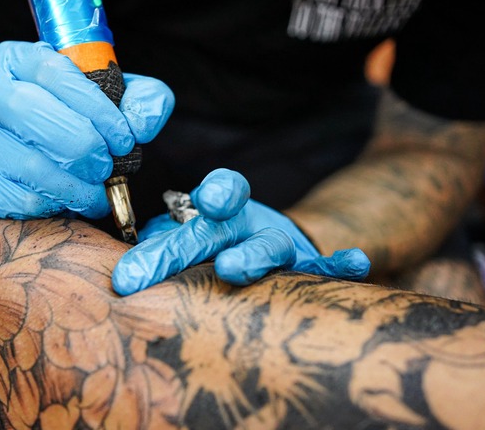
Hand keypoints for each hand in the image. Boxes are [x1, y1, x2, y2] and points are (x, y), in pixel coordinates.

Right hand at [0, 41, 173, 218]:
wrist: (48, 148)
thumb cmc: (85, 115)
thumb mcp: (119, 95)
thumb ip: (144, 99)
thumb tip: (141, 124)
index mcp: (17, 59)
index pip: (53, 73)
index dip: (94, 108)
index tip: (124, 138)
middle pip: (27, 112)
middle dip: (80, 146)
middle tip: (106, 166)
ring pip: (25, 164)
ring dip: (73, 185)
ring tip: (97, 192)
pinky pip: (18, 199)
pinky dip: (54, 205)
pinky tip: (72, 200)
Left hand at [112, 168, 369, 294]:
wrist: (263, 242)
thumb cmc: (213, 246)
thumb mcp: (184, 240)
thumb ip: (162, 248)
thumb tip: (128, 271)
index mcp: (209, 213)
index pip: (186, 211)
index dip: (166, 233)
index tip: (137, 265)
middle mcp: (241, 222)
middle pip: (215, 228)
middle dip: (184, 249)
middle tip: (144, 272)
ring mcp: (278, 242)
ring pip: (269, 245)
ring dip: (254, 254)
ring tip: (231, 269)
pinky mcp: (309, 265)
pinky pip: (327, 265)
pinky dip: (342, 265)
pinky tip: (357, 263)